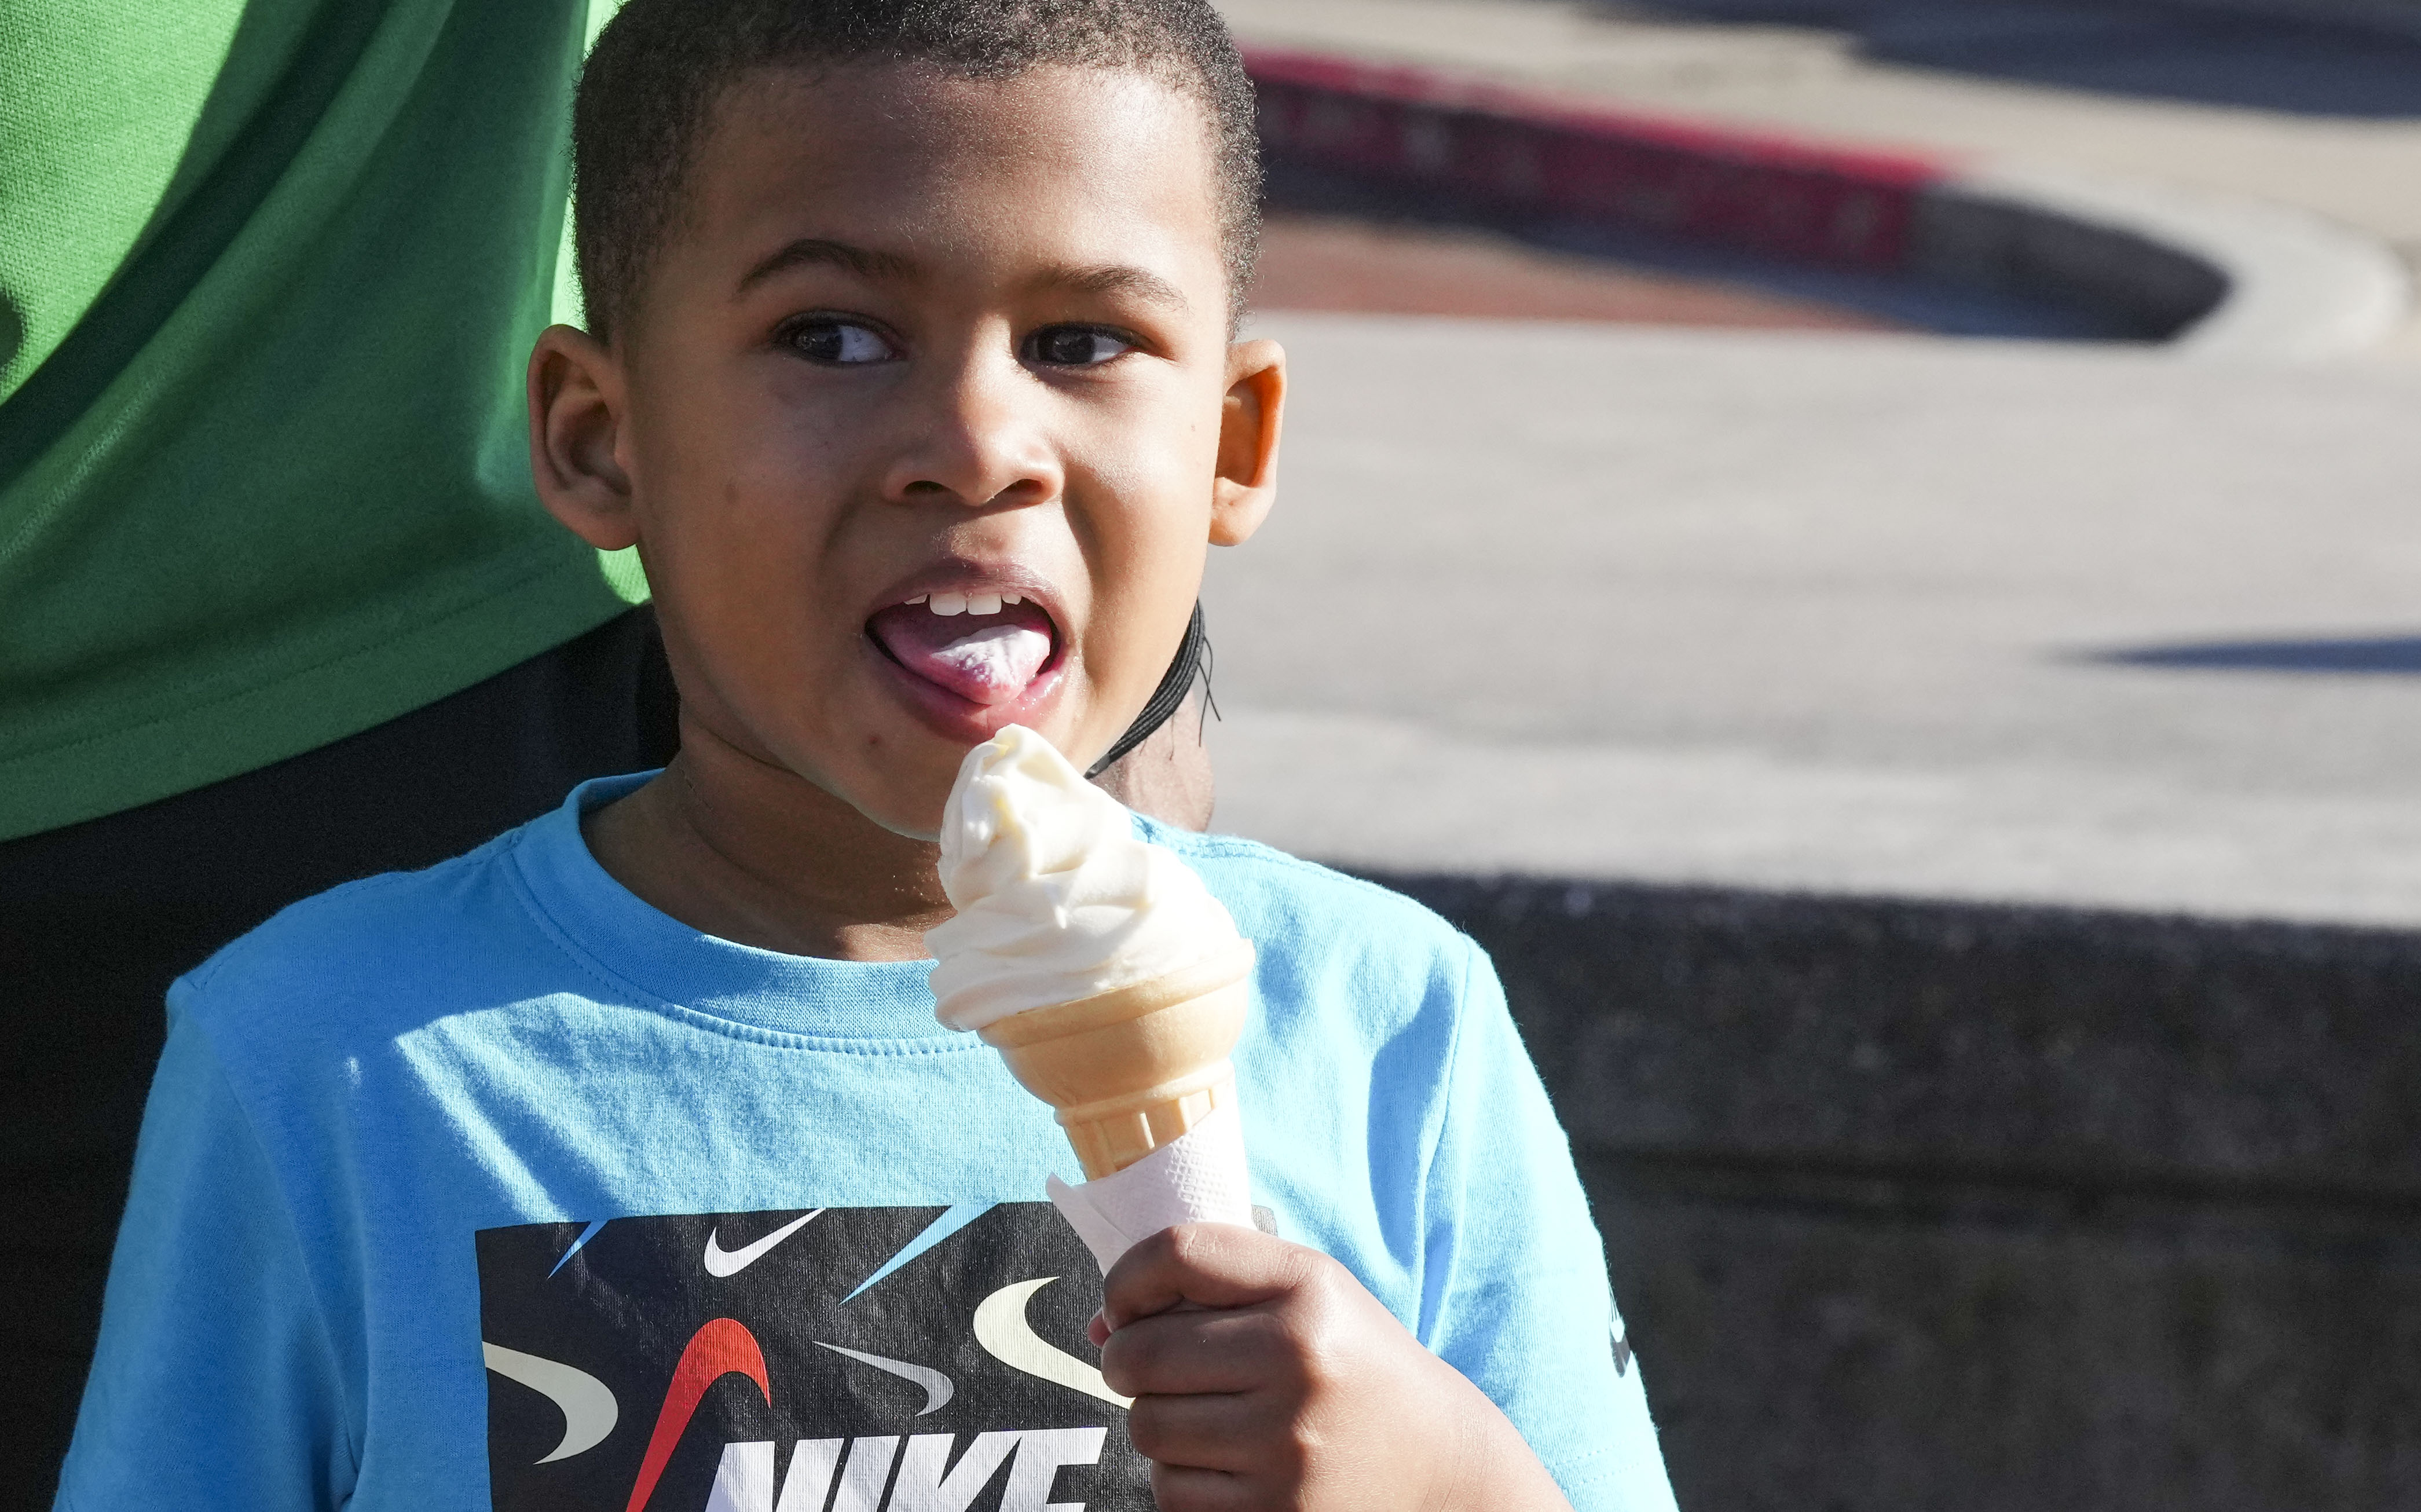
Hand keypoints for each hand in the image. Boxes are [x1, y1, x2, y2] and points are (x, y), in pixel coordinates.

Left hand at [1088, 1223, 1573, 1511]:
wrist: (1438, 1464)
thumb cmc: (1352, 1365)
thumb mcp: (1307, 1295)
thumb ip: (1208, 1283)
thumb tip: (1100, 1327)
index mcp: (1309, 1290)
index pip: (1176, 1252)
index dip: (1127, 1276)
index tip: (1125, 1302)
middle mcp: (1299, 1362)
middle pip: (1141, 1353)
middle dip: (1126, 1361)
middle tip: (1150, 1368)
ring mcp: (1287, 1447)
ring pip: (1147, 1429)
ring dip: (1158, 1423)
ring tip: (1208, 1418)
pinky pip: (1171, 1492)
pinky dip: (1182, 1479)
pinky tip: (1228, 1465)